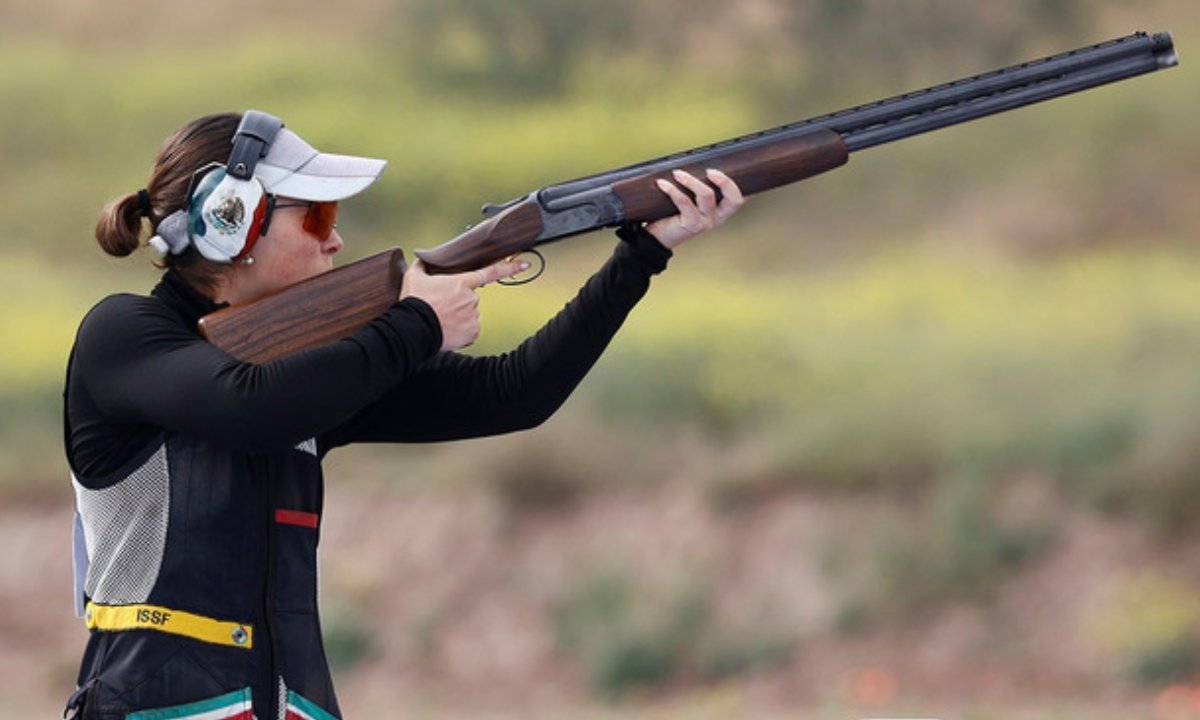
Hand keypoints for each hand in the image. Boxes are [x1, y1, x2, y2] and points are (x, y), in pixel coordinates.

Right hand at [401, 258, 527, 350]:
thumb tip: (423, 260)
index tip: (524, 264)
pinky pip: (470, 330)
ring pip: (470, 314)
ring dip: (459, 317)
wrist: (413, 328)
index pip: (491, 272)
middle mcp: (472, 298)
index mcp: (462, 282)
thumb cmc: (414, 303)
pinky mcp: (473, 332)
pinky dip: (461, 330)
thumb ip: (423, 265)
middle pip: (470, 298)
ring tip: (442, 319)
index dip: (510, 267)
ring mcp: (474, 316)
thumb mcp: (414, 277)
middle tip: (442, 307)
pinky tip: (448, 329)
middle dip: (459, 302)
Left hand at [645, 168, 745, 249]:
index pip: (740, 198)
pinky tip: (663, 184)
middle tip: (710, 170)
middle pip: (734, 199)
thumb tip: (696, 163)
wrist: (660, 235)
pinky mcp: (692, 225)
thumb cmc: (675, 214)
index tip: (742, 170)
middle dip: (725, 181)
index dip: (747, 187)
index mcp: (722, 210)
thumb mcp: (692, 200)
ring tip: (677, 173)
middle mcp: (718, 217)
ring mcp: (706, 222)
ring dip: (691, 180)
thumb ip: (699, 186)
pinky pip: (685, 202)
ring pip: (707, 195)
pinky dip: (672, 190)